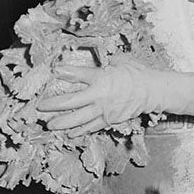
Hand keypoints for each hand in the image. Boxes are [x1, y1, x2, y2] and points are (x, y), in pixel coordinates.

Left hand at [37, 62, 166, 134]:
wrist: (153, 91)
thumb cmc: (137, 74)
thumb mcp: (120, 61)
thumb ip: (104, 63)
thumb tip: (97, 59)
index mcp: (103, 78)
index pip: (80, 74)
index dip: (66, 72)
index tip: (53, 70)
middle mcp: (101, 95)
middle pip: (73, 102)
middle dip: (54, 104)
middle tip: (40, 107)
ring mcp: (104, 110)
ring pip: (79, 119)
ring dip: (62, 123)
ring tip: (49, 125)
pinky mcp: (109, 120)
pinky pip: (91, 127)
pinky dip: (79, 131)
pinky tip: (69, 134)